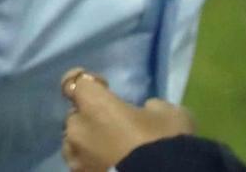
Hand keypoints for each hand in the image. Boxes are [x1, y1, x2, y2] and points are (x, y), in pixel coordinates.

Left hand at [60, 69, 193, 171]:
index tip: (103, 88)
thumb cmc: (166, 144)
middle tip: (116, 129)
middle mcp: (76, 127)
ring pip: (74, 143)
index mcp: (94, 104)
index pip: (75, 82)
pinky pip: (82, 165)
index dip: (89, 84)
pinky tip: (112, 168)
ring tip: (111, 152)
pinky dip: (92, 164)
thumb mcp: (171, 115)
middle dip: (91, 119)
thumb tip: (147, 111)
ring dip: (87, 144)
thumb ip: (152, 107)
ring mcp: (75, 157)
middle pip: (76, 116)